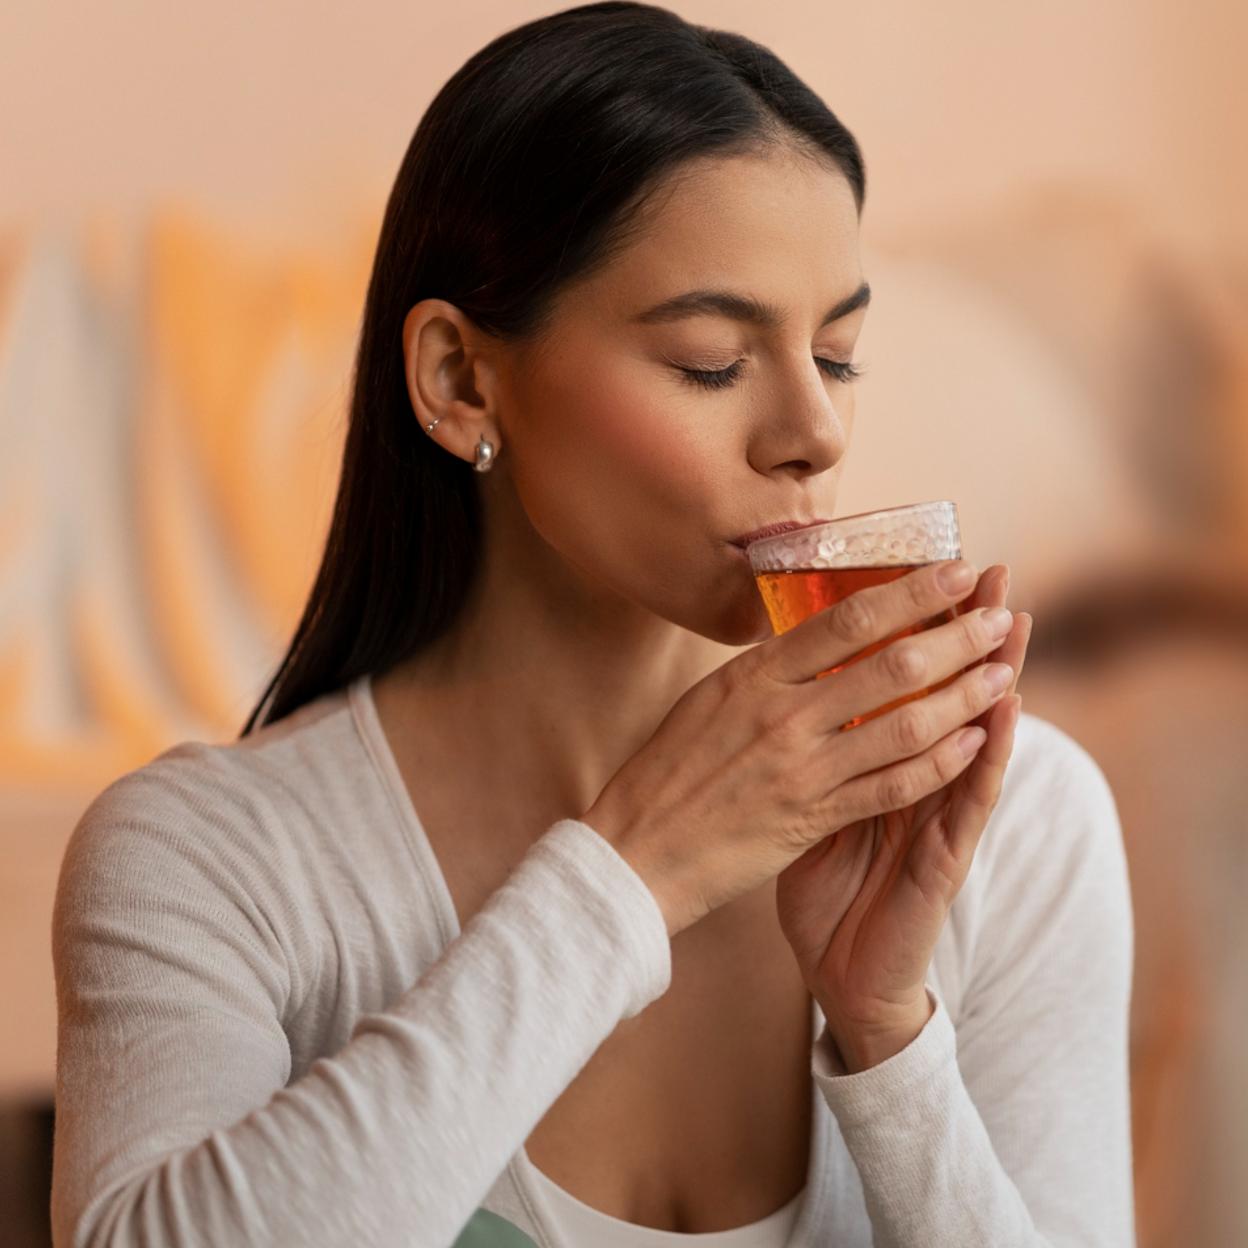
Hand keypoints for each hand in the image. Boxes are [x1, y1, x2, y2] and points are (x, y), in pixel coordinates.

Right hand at [585, 559, 1022, 943]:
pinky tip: (975, 743)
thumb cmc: (668, 772)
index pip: (847, 620)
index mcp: (754, 676)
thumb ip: (766, 672)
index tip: (955, 572)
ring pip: (904, 723)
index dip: (910, 592)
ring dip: (962, 696)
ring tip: (1003, 674)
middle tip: (999, 619)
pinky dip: (940, 763)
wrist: (638, 850)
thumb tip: (813, 638)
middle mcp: (783, 715)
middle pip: (889, 665)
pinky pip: (893, 786)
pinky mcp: (812, 818)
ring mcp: (801, 768)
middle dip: (956, 638)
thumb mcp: (709, 701)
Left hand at [774, 565, 1031, 1069]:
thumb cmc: (824, 885)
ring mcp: (935, 815)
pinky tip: (1005, 711)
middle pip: (948, 695)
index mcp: (877, 762)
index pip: (906, 686)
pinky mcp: (945, 856)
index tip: (931, 572)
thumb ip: (812, 753)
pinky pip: (968, 798)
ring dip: (995, 675)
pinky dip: (987, 752)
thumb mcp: (807, 805)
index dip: (921, 632)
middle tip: (989, 574)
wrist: (838, 969)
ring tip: (1014, 620)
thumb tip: (779, 690)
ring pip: (972, 734)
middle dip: (966, 634)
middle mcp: (915, 779)